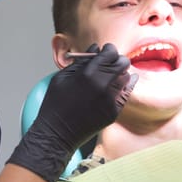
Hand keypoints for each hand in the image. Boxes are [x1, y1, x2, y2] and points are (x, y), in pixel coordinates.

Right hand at [7, 43, 137, 181]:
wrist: (57, 134)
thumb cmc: (56, 103)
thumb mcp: (63, 77)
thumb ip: (81, 61)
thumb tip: (96, 48)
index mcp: (88, 74)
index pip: (110, 53)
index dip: (109, 49)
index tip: (106, 51)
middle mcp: (103, 86)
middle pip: (123, 63)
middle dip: (117, 60)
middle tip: (110, 62)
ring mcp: (110, 100)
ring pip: (126, 78)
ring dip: (120, 74)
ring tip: (109, 76)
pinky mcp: (114, 112)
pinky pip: (124, 94)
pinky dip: (121, 88)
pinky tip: (114, 87)